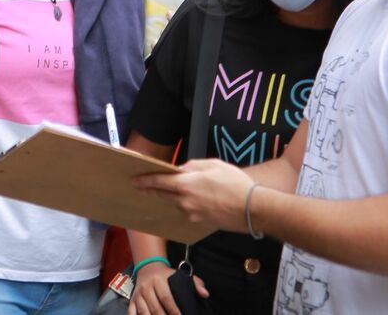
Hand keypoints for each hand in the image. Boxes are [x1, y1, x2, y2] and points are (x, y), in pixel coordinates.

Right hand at [129, 263, 207, 314]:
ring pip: (144, 313)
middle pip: (155, 308)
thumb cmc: (167, 275)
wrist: (147, 267)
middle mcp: (147, 287)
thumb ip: (195, 283)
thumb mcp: (180, 274)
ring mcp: (138, 295)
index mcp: (159, 280)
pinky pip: (132, 313)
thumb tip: (205, 294)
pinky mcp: (132, 301)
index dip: (174, 310)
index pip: (166, 298)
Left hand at [134, 159, 253, 232]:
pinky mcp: (199, 223)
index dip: (145, 180)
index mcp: (186, 184)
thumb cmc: (236, 184)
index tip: (134, 180)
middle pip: (163, 195)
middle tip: (142, 186)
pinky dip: (187, 205)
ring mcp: (191, 214)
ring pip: (176, 203)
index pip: (159, 181)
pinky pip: (188, 212)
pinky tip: (197, 200)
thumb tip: (182, 170)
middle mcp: (185, 201)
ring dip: (174, 197)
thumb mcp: (214, 165)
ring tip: (183, 190)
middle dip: (153, 190)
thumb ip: (193, 166)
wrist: (252, 208)